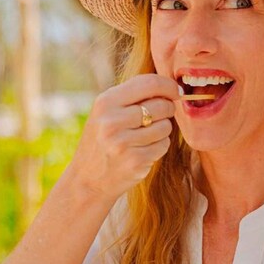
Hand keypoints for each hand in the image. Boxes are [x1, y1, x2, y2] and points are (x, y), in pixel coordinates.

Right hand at [67, 74, 180, 202]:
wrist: (87, 180)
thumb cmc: (103, 139)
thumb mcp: (107, 112)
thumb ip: (134, 96)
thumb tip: (173, 87)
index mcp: (106, 102)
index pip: (149, 83)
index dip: (169, 85)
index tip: (176, 91)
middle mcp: (112, 121)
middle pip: (161, 105)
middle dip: (168, 109)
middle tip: (159, 116)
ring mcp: (123, 143)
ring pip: (166, 126)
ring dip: (163, 129)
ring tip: (146, 135)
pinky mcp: (135, 161)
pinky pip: (163, 145)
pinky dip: (159, 146)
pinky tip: (144, 149)